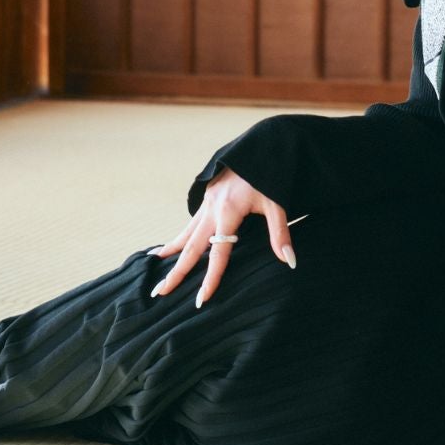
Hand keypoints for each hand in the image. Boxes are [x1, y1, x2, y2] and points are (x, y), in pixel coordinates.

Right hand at [146, 166, 305, 308]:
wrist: (261, 145)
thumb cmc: (270, 175)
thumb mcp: (278, 204)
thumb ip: (280, 234)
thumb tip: (289, 262)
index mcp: (228, 211)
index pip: (218, 254)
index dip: (210, 278)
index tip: (201, 299)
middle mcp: (212, 208)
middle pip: (191, 247)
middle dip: (176, 272)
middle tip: (159, 292)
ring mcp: (207, 202)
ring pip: (186, 234)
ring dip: (171, 254)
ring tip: (155, 271)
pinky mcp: (207, 197)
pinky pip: (190, 223)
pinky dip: (178, 237)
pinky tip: (167, 248)